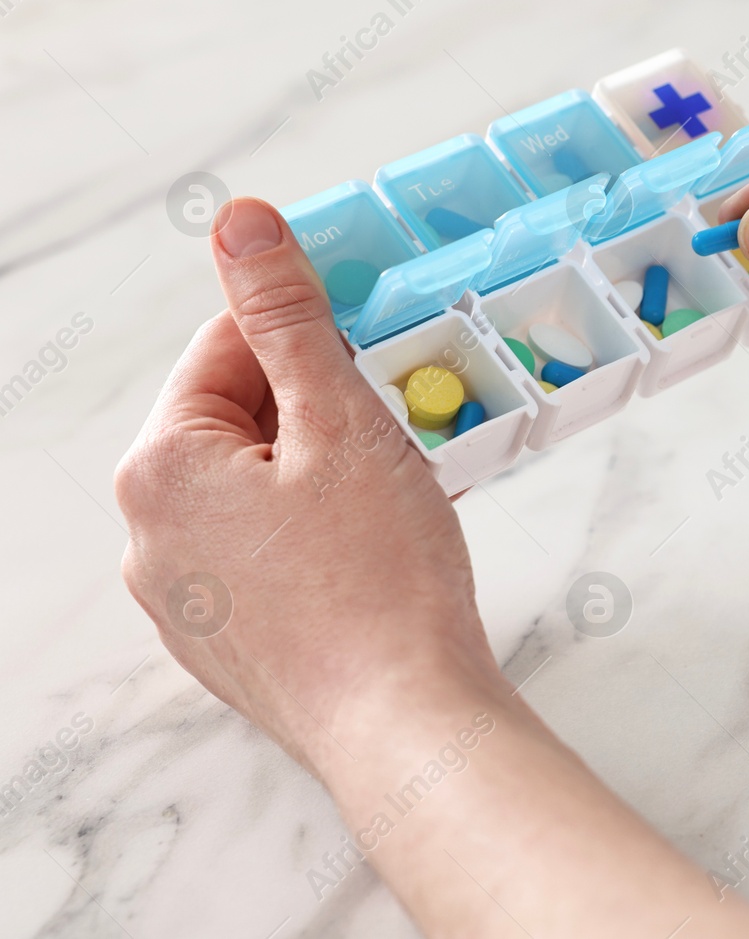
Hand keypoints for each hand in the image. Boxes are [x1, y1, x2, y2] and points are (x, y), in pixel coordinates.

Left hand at [114, 198, 501, 775]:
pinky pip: (263, 554)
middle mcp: (148, 535)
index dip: (311, 338)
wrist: (404, 723)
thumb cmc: (382, 579)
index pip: (228, 349)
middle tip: (399, 429)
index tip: (375, 347)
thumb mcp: (342, 423)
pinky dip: (317, 535)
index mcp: (161, 466)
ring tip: (395, 500)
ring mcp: (182, 600)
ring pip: (255, 490)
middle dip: (321, 411)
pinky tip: (375, 554)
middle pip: (239, 421)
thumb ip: (288, 317)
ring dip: (324, 472)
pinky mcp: (224, 643)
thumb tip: (240, 221)